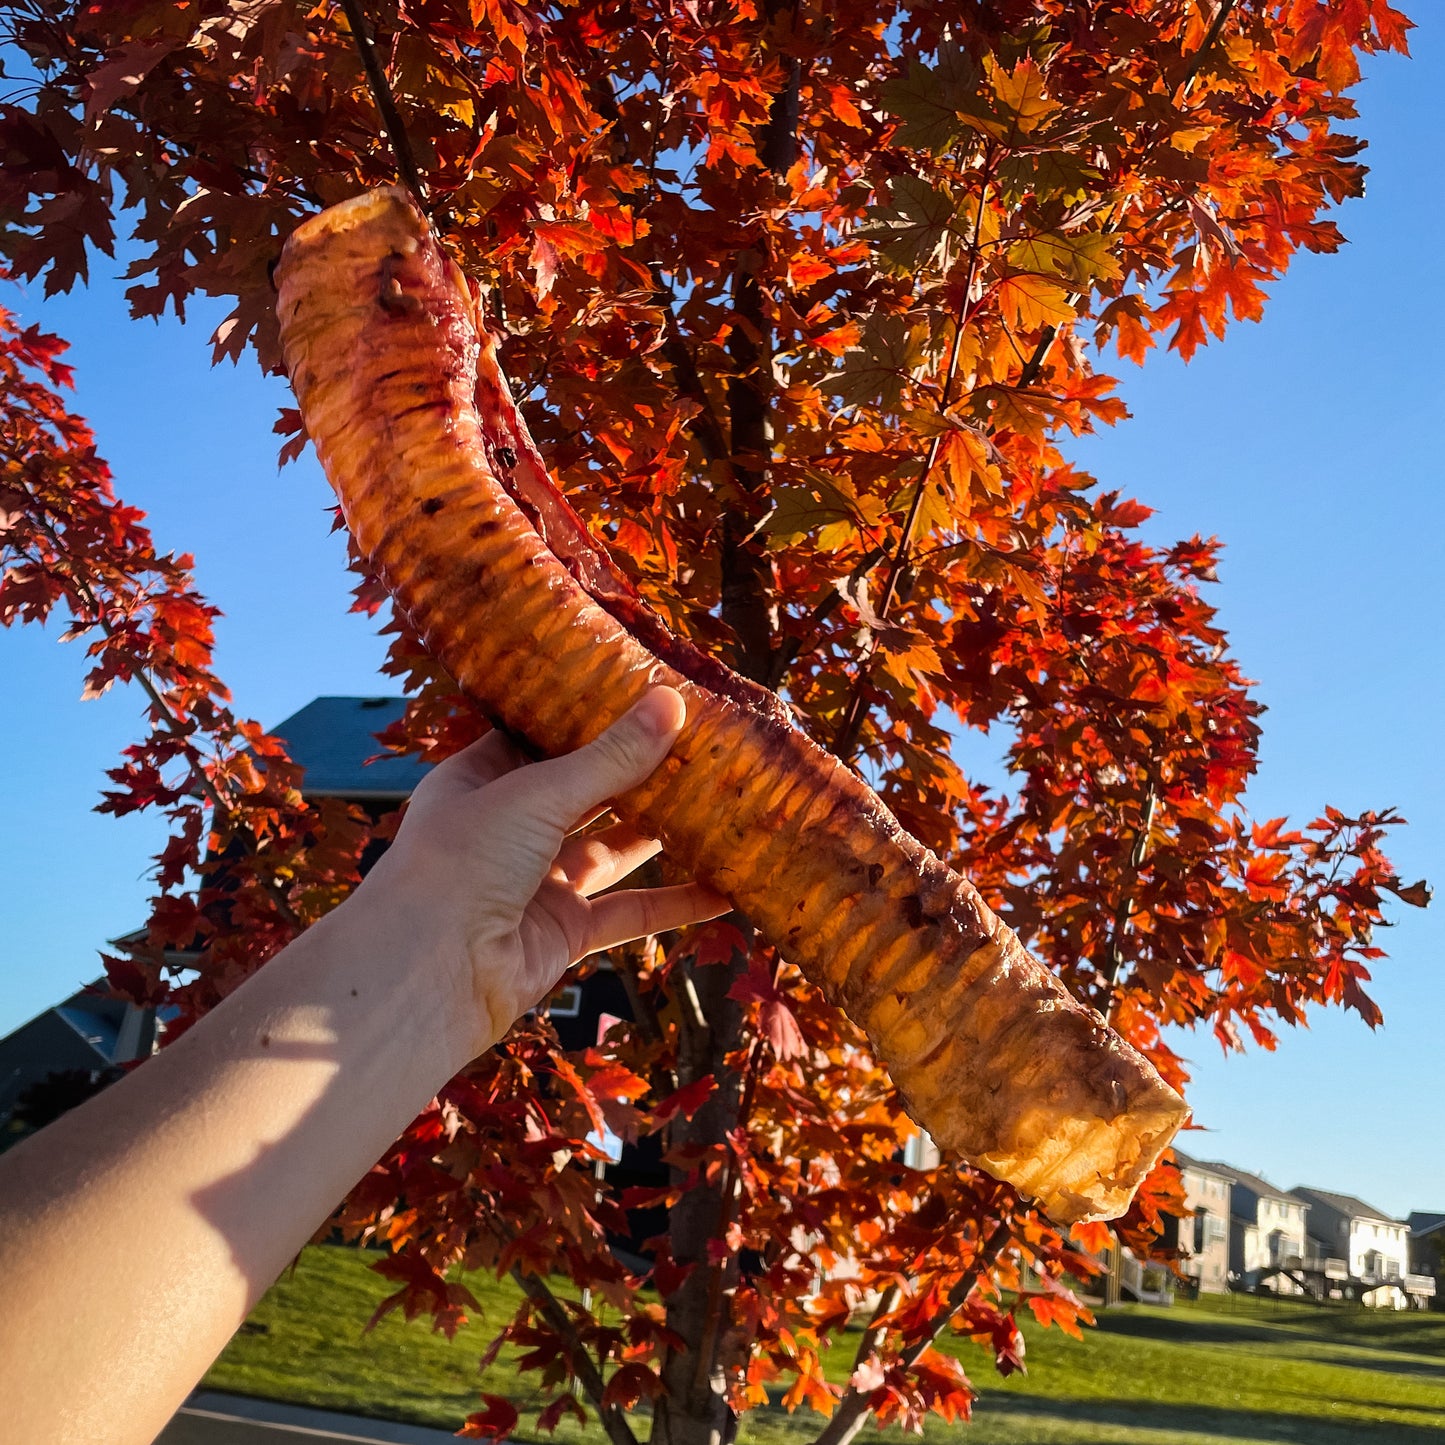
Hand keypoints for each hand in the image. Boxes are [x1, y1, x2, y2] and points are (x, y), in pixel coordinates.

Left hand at [366, 686, 728, 1056]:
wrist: (427, 973)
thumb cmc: (462, 861)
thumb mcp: (538, 794)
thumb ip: (610, 758)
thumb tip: (672, 703)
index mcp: (481, 779)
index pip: (541, 736)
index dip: (591, 717)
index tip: (646, 693)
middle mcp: (509, 828)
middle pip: (586, 792)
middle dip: (640, 772)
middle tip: (702, 743)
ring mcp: (538, 881)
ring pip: (614, 849)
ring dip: (665, 831)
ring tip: (724, 801)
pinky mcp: (565, 932)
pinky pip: (629, 911)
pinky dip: (675, 903)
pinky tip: (725, 889)